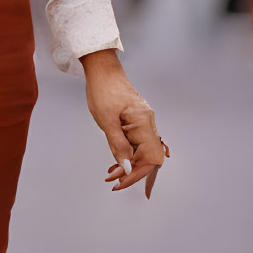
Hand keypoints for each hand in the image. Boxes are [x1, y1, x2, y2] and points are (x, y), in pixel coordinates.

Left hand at [81, 50, 169, 198]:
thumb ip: (118, 145)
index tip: (120, 183)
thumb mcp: (106, 121)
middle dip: (132, 172)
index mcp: (144, 123)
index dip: (136, 174)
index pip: (149, 158)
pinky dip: (129, 153)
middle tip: (113, 180)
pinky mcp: (138, 119)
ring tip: (111, 173)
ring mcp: (145, 121)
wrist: (102, 69)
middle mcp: (149, 123)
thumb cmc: (103, 90)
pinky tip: (117, 159)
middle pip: (149, 157)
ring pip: (143, 150)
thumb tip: (127, 168)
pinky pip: (138, 142)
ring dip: (130, 164)